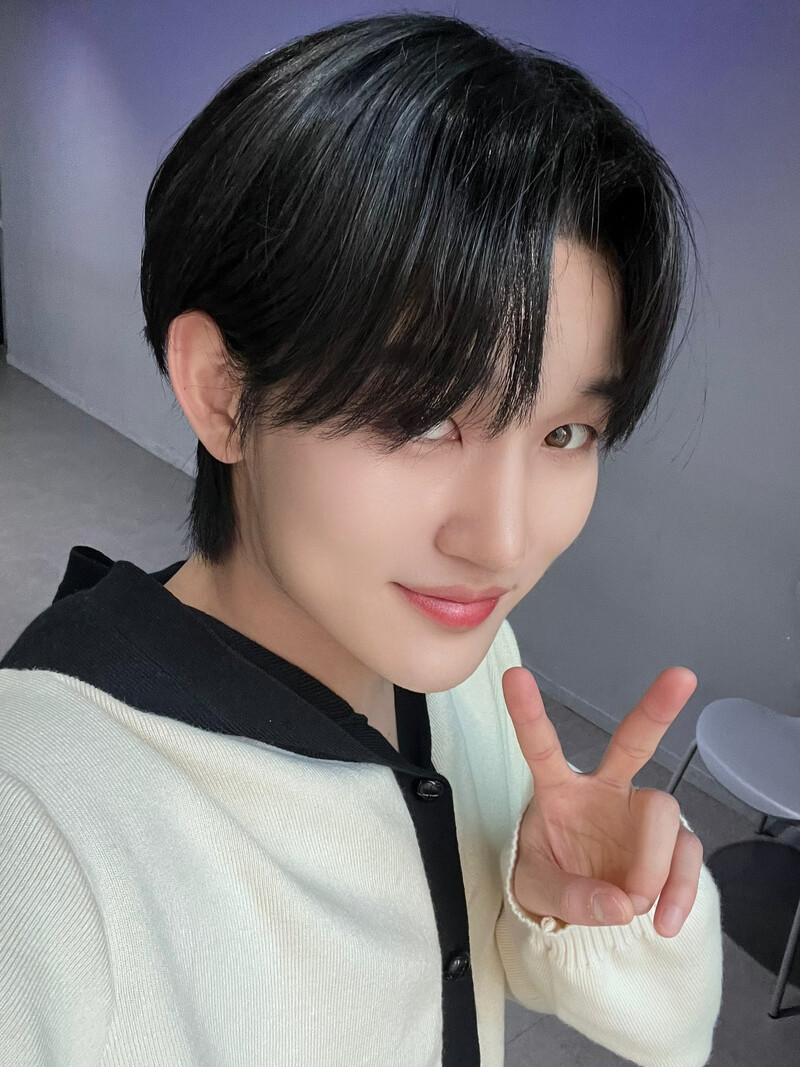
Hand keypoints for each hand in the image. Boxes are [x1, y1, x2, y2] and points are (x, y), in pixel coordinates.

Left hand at [501, 665, 703, 937]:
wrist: (578, 909)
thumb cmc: (549, 878)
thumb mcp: (537, 890)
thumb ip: (571, 897)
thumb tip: (621, 903)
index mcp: (558, 789)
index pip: (541, 746)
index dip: (528, 713)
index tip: (514, 675)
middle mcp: (603, 789)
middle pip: (633, 743)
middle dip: (657, 708)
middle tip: (682, 676)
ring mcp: (639, 813)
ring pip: (663, 810)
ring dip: (654, 862)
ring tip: (634, 902)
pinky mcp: (670, 843)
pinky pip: (687, 853)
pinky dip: (680, 890)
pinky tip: (666, 920)